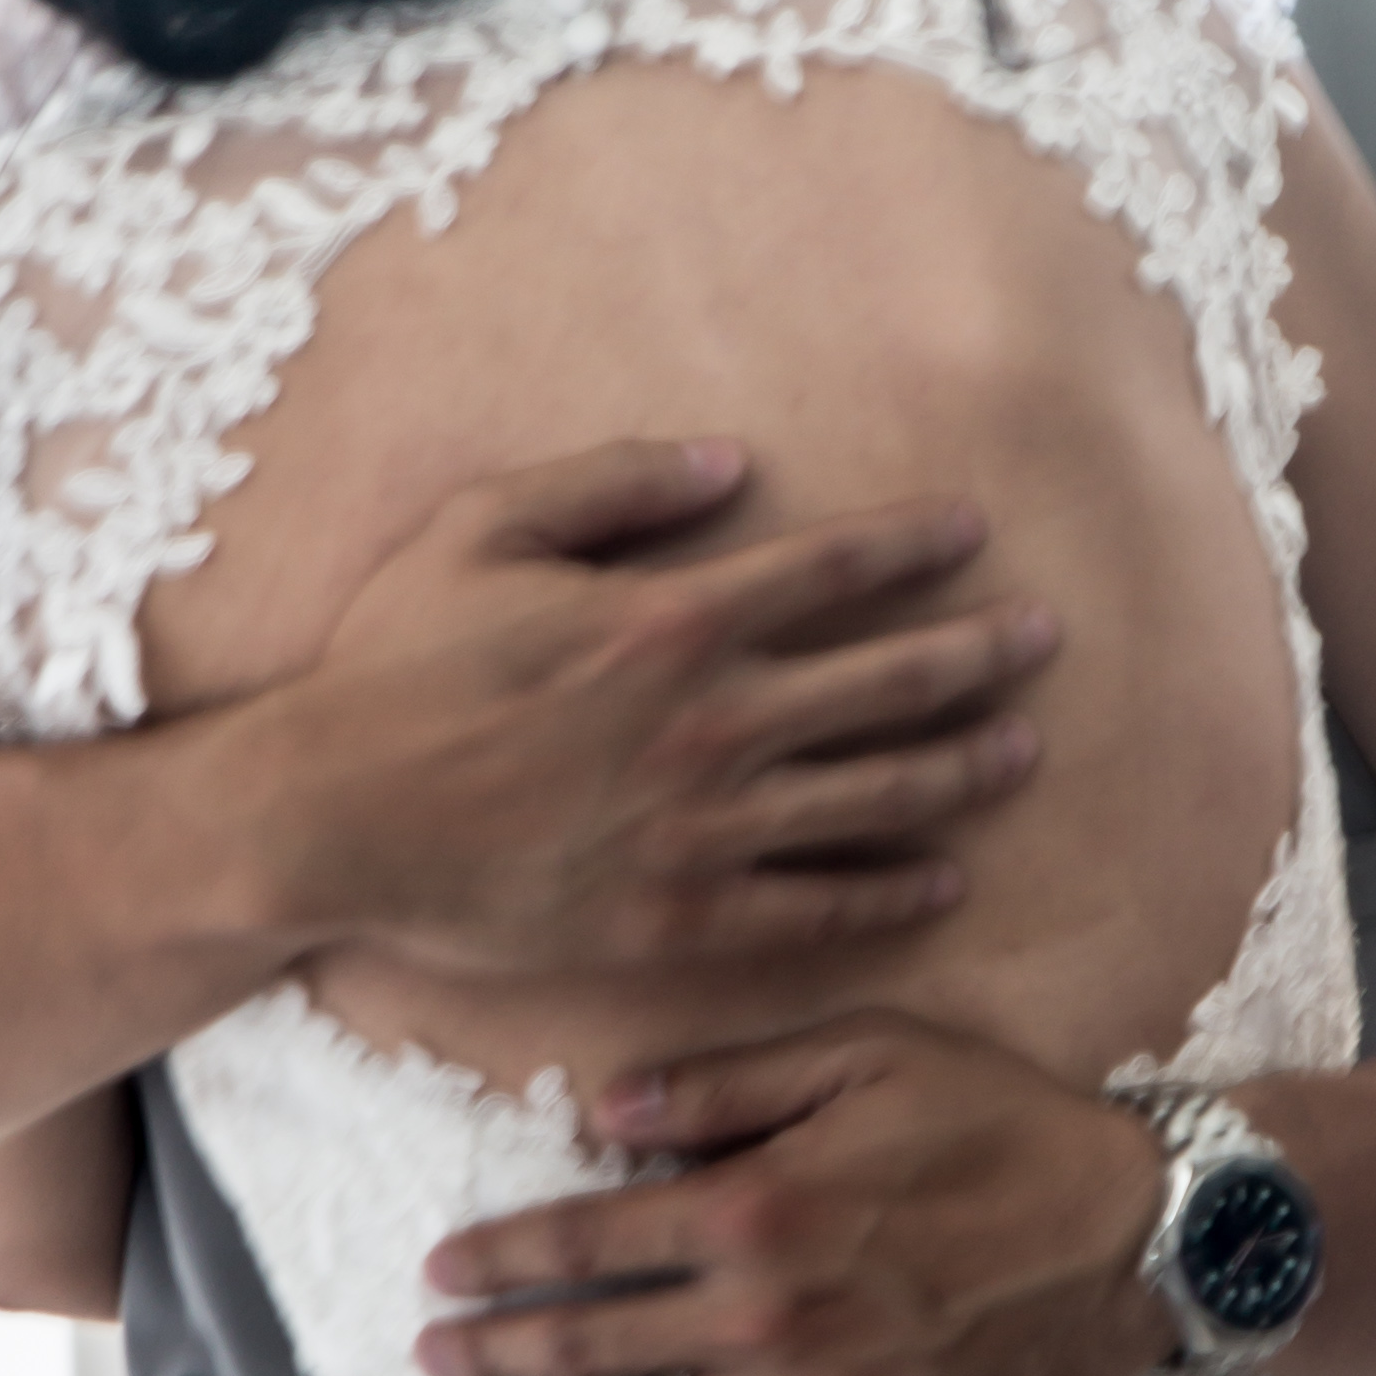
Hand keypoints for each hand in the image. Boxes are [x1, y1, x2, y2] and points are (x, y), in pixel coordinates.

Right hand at [270, 442, 1057, 979]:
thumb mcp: (484, 528)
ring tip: (1022, 751)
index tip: (974, 529)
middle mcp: (710, 723)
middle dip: (977, 654)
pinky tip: (944, 880)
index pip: (830, 570)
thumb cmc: (393, 666)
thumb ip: (613, 484)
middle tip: (1044, 639)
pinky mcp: (678, 918)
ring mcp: (702, 828)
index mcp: (670, 621)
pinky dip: (888, 892)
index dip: (913, 545)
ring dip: (959, 769)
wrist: (331, 817)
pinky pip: (815, 907)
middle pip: (884, 682)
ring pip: (873, 796)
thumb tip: (730, 458)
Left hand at [414, 1008, 1174, 1375]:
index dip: (496, 1262)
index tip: (440, 1274)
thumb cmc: (1002, 1123)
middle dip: (493, 1359)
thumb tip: (598, 1110)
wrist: (1142, 1234)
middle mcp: (767, 1317)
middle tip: (433, 1363)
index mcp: (755, 1205)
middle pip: (587, 1352)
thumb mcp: (866, 1053)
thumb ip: (724, 1081)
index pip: (581, 1242)